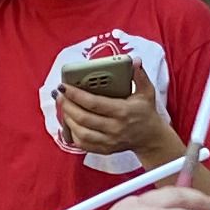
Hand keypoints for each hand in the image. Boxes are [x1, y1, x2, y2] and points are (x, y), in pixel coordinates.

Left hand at [57, 80, 179, 164]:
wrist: (151, 138)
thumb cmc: (146, 112)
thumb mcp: (147, 92)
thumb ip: (140, 75)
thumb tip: (134, 61)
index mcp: (123, 111)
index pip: (94, 103)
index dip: (76, 95)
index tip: (64, 86)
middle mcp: (115, 128)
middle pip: (83, 118)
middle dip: (67, 105)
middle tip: (59, 94)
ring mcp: (109, 141)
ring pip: (80, 132)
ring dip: (67, 119)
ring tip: (63, 106)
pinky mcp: (105, 149)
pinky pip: (83, 144)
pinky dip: (72, 133)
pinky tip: (70, 122)